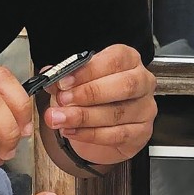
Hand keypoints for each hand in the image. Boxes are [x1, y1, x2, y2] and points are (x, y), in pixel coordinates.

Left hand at [42, 45, 156, 165]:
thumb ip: (63, 77)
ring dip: (84, 117)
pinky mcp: (142, 132)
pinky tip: (71, 131)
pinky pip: (117, 135)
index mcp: (129, 60)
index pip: (115, 59)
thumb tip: (48, 75)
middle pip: (124, 85)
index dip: (88, 70)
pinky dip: (90, 134)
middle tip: (62, 100)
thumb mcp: (77, 82)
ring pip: (118, 113)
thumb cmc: (95, 97)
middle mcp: (143, 82)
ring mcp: (145, 108)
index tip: (64, 81)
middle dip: (89, 93)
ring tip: (59, 118)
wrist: (104, 127)